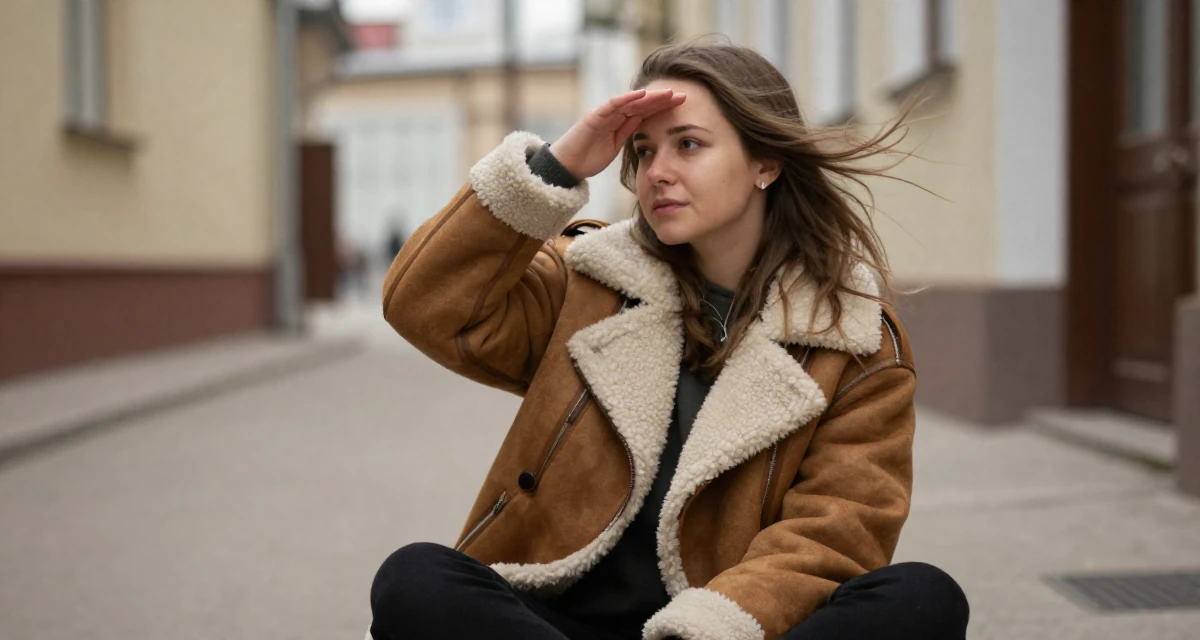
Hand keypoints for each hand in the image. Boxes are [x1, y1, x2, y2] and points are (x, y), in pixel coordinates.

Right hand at [549, 88, 686, 178]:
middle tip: (684, 95)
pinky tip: (641, 94)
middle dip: (663, 99)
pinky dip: (626, 99)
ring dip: (650, 96)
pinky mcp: (594, 116)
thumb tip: (644, 122)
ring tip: (667, 93)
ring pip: (631, 101)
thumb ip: (628, 132)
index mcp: (621, 122)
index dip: (664, 107)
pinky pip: (612, 105)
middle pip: (642, 103)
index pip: (647, 111)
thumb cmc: (589, 157)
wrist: (567, 166)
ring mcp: (604, 114)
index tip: (685, 106)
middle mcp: (614, 114)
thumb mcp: (616, 146)